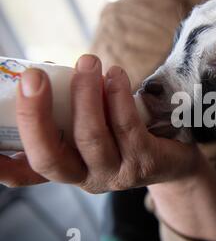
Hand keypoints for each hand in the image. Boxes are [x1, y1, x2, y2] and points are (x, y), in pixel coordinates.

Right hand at [1, 55, 202, 192]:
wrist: (173, 160)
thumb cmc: (124, 137)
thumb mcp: (92, 129)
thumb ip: (68, 113)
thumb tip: (44, 72)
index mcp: (67, 169)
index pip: (27, 173)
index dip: (2, 164)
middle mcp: (85, 178)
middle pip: (50, 157)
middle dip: (37, 115)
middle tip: (34, 77)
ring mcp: (116, 174)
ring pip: (91, 138)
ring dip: (85, 95)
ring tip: (87, 62)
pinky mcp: (145, 162)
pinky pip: (127, 128)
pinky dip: (118, 98)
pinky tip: (115, 75)